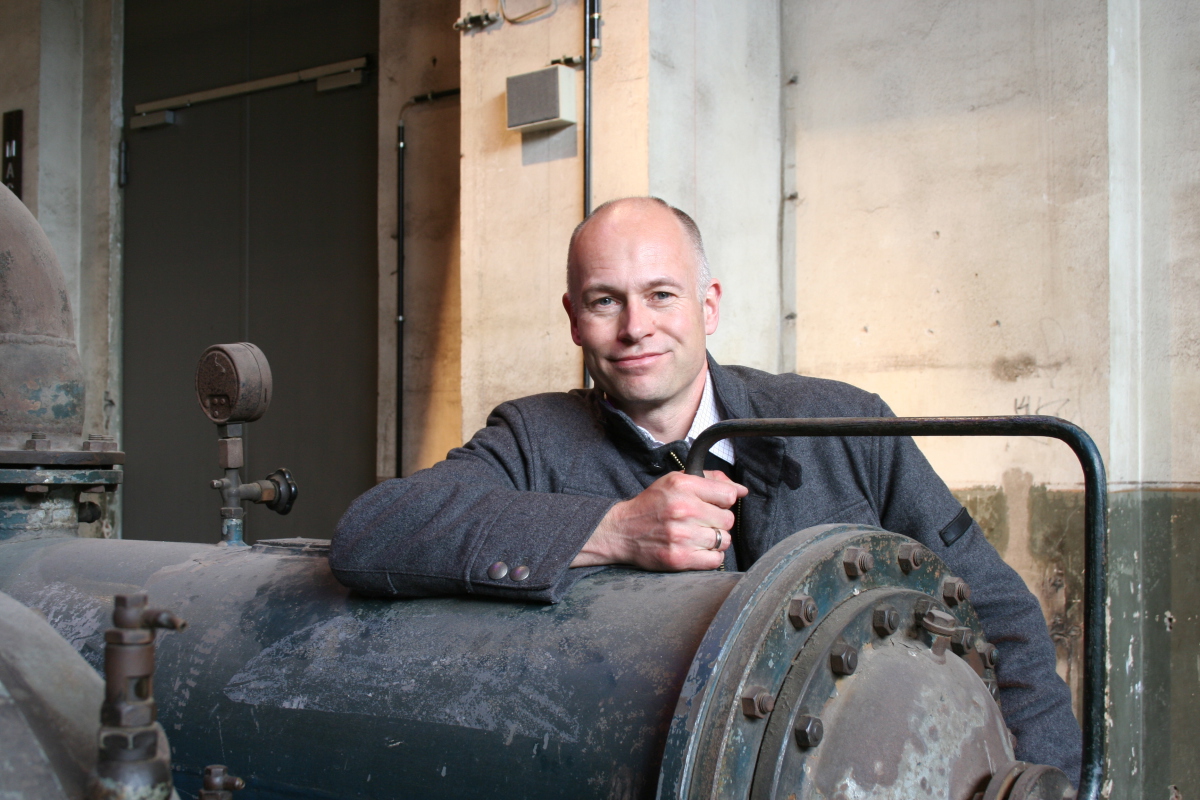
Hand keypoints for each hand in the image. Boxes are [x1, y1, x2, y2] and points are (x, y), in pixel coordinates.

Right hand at [571, 470, 748, 570]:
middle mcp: (683, 509)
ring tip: (698, 536)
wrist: (622, 531)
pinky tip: (697, 549)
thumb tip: (741, 490)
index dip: (724, 501)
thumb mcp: (675, 481)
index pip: (728, 494)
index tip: (714, 504)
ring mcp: (682, 535)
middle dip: (718, 521)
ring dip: (714, 540)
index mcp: (683, 485)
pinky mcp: (680, 558)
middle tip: (702, 522)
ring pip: (724, 540)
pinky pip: (715, 559)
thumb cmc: (651, 505)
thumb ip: (709, 480)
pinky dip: (710, 556)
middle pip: (728, 519)